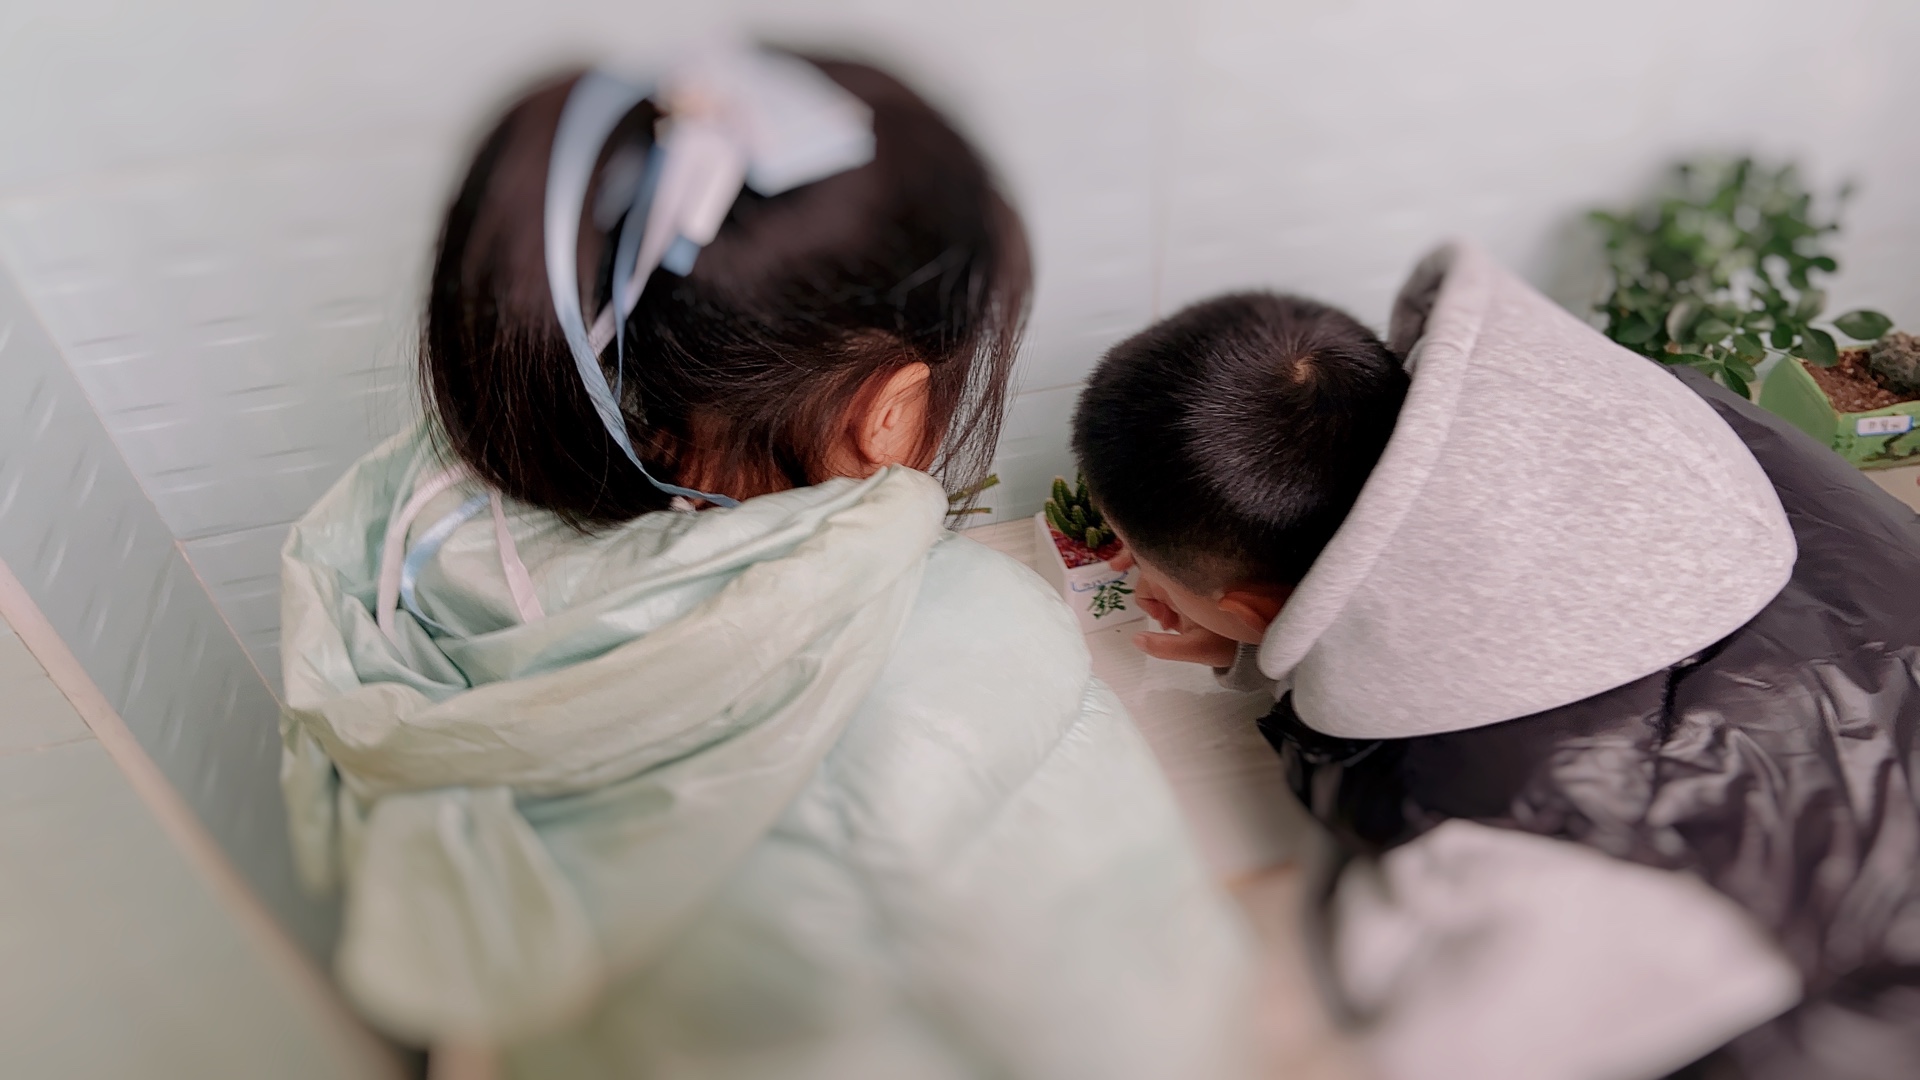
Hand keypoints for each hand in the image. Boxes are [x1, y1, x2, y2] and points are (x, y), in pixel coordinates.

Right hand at [1115, 546, 1240, 667]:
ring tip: (1182, 621)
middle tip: (1171, 623)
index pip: (1145, 585)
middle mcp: (1186, 570)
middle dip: (1156, 599)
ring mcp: (1196, 572)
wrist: (1265, 629)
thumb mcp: (1196, 648)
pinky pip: (1182, 575)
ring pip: (1168, 575)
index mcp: (1179, 582)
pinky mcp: (1207, 574)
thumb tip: (1136, 638)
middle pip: (1154, 575)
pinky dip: (1179, 591)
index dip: (1149, 605)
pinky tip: (1189, 614)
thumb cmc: (1229, 640)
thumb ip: (1163, 647)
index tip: (1166, 623)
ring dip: (1168, 598)